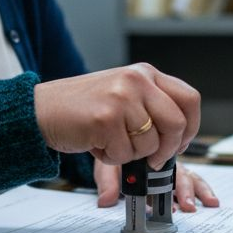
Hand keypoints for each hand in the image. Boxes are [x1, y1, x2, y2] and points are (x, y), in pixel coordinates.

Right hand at [35, 63, 199, 168]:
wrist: (41, 109)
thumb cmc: (81, 108)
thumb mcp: (123, 95)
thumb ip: (152, 106)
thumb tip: (180, 137)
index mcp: (145, 73)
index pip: (189, 99)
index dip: (191, 127)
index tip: (180, 143)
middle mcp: (136, 80)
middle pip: (177, 123)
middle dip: (168, 149)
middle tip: (153, 159)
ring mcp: (121, 97)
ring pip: (150, 144)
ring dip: (132, 154)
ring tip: (110, 141)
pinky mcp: (106, 118)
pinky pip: (125, 154)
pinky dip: (111, 158)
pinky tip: (96, 143)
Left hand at [94, 160, 218, 211]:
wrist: (116, 151)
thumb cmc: (115, 161)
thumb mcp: (107, 168)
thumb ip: (108, 183)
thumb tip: (106, 201)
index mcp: (149, 158)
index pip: (161, 169)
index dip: (165, 184)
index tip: (169, 199)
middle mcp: (165, 163)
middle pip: (179, 174)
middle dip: (185, 191)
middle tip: (188, 206)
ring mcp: (174, 171)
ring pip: (191, 178)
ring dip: (199, 191)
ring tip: (209, 203)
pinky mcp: (179, 179)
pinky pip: (195, 182)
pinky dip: (204, 190)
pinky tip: (212, 201)